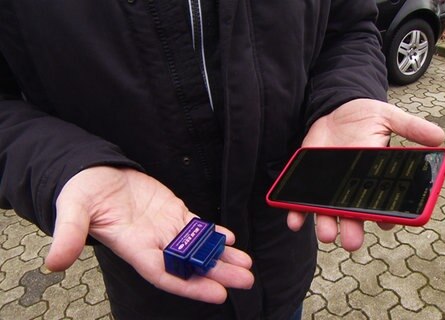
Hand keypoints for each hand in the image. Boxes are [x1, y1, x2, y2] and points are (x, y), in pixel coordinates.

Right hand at [45, 166, 253, 303]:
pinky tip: (230, 240)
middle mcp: (153, 242)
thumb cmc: (82, 192)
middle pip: (190, 264)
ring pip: (198, 247)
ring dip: (222, 257)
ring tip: (246, 265)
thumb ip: (68, 234)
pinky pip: (197, 226)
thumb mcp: (72, 209)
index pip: (165, 273)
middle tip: (246, 281)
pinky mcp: (172, 211)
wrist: (93, 173)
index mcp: (133, 246)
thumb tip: (54, 263)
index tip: (217, 293)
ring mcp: (165, 228)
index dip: (191, 285)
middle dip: (217, 273)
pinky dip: (213, 234)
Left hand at [287, 98, 444, 250]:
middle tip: (352, 242)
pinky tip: (295, 221)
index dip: (386, 217)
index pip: (384, 204)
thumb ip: (411, 127)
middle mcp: (353, 188)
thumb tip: (440, 137)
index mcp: (375, 178)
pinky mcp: (310, 181)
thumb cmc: (364, 115)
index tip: (387, 224)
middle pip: (354, 216)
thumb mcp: (389, 116)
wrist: (334, 109)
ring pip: (328, 214)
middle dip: (353, 231)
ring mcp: (331, 187)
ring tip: (327, 235)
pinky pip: (302, 202)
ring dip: (326, 226)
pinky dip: (297, 213)